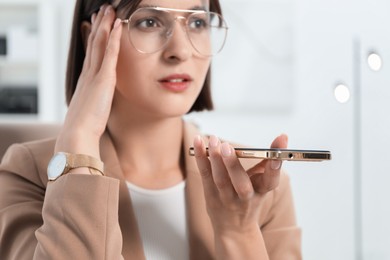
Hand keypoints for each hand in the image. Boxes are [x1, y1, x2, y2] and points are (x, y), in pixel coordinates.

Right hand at [55, 5, 121, 157]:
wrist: (78, 134)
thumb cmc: (84, 127)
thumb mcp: (90, 109)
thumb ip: (94, 100)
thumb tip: (97, 101)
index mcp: (86, 80)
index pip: (92, 53)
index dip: (95, 37)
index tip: (99, 24)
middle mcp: (89, 73)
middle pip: (94, 43)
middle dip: (100, 25)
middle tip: (103, 10)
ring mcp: (94, 75)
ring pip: (100, 43)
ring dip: (106, 25)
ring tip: (109, 10)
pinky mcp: (102, 80)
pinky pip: (110, 54)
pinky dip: (114, 39)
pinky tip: (118, 26)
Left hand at [193, 134, 287, 234]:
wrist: (235, 230)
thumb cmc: (249, 200)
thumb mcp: (262, 184)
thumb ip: (268, 163)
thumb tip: (281, 138)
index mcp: (262, 192)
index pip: (271, 179)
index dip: (275, 165)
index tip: (279, 148)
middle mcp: (245, 198)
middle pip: (241, 184)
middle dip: (233, 164)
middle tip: (227, 146)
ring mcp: (226, 199)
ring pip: (220, 180)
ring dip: (215, 159)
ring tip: (213, 140)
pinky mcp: (210, 195)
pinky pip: (205, 174)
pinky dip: (201, 158)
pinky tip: (197, 141)